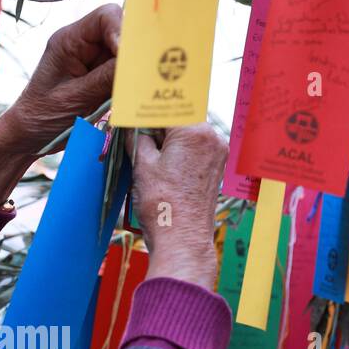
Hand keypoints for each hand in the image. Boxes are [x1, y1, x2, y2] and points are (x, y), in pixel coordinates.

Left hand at [0, 4, 121, 206]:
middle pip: (120, 33)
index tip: (131, 55)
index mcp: (69, 40)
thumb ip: (106, 77)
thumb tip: (137, 62)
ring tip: (136, 87)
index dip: (123, 30)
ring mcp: (92, 61)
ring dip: (131, 70)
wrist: (29, 137)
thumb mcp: (76, 97)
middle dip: (131, 52)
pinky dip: (129, 83)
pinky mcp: (99, 78)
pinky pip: (122, 73)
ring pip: (125, 55)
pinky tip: (131, 95)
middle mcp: (82, 45)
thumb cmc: (42, 116)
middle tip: (141, 72)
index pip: (105, 17)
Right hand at [128, 125, 226, 290]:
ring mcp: (217, 154)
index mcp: (195, 131)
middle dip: (158, 126)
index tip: (132, 115)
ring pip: (188, 136)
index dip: (146, 113)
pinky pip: (195, 151)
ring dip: (168, 140)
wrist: (181, 239)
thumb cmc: (163, 205)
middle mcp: (212, 138)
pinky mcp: (216, 169)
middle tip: (136, 133)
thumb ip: (137, 138)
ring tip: (147, 153)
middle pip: (180, 120)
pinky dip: (179, 153)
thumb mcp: (143, 165)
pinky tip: (163, 165)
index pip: (166, 109)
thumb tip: (131, 127)